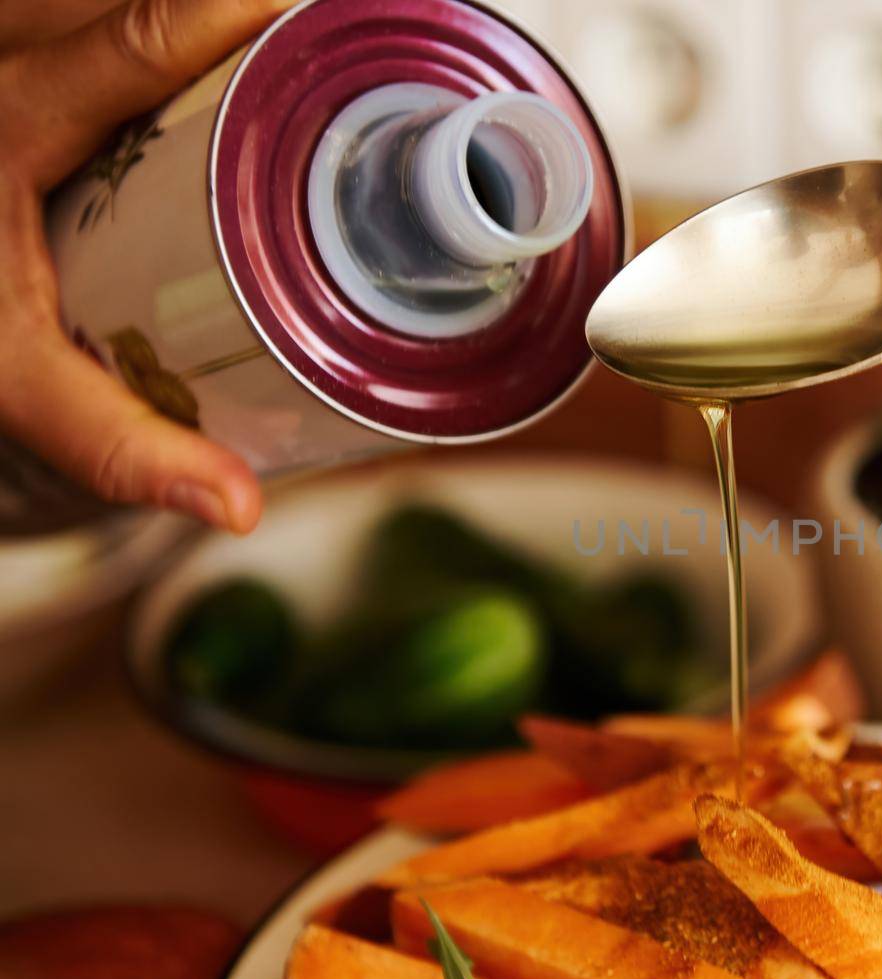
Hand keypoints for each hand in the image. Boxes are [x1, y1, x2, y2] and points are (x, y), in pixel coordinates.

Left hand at [0, 0, 293, 532]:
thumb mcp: (20, 382)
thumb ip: (121, 442)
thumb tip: (243, 506)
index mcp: (3, 115)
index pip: (138, 34)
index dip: (240, 14)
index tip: (330, 21)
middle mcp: (0, 47)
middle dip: (239, 13)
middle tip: (328, 58)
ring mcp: (7, 32)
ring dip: (200, 15)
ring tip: (288, 52)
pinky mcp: (18, 36)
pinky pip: (99, 4)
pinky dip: (167, 22)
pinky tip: (220, 51)